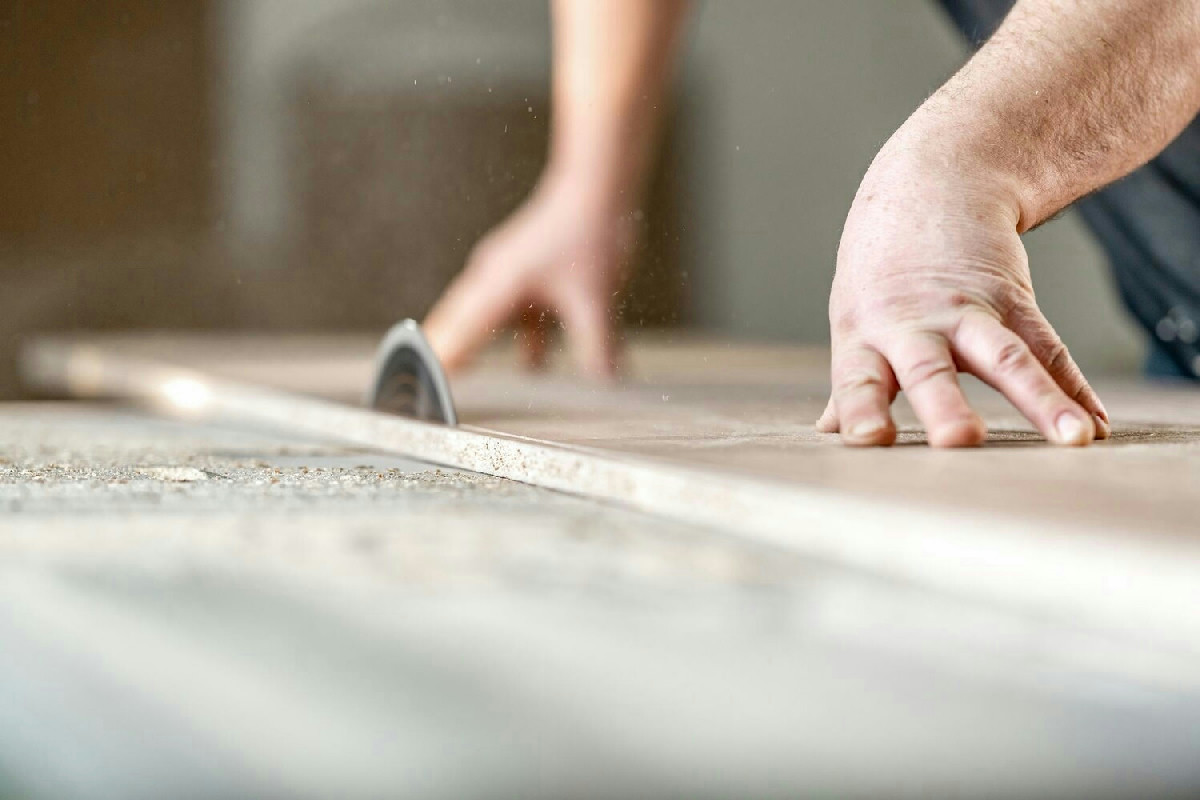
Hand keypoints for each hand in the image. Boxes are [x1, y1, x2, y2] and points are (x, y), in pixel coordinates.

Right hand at [424, 172, 634, 378]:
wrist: (597, 185)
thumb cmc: (589, 229)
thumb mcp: (595, 298)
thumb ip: (596, 345)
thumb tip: (603, 385)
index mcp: (498, 285)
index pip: (456, 334)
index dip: (438, 363)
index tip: (420, 388)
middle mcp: (492, 278)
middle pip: (453, 323)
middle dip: (438, 354)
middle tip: (417, 386)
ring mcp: (506, 272)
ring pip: (477, 316)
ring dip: (468, 344)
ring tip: (457, 375)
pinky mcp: (525, 271)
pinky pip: (510, 312)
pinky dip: (512, 336)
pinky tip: (532, 366)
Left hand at [816, 135, 1109, 446]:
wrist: (935, 183)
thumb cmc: (883, 269)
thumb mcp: (855, 318)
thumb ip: (851, 383)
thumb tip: (830, 432)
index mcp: (864, 336)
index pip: (857, 380)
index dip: (859, 409)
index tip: (868, 440)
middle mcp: (915, 326)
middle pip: (929, 369)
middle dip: (944, 406)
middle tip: (957, 440)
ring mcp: (968, 312)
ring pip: (1006, 358)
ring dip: (1040, 401)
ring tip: (1072, 439)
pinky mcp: (1014, 301)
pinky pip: (1049, 350)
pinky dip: (1073, 390)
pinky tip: (1093, 425)